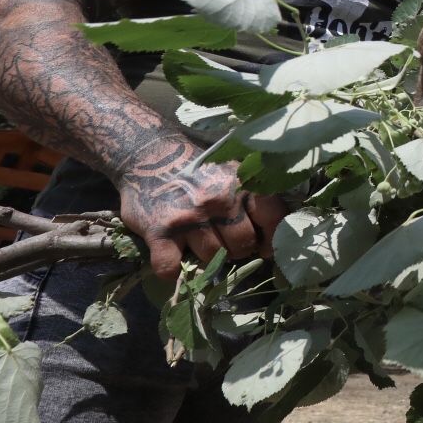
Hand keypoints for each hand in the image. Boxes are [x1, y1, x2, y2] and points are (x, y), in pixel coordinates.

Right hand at [117, 154, 286, 280]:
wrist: (149, 153)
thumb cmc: (198, 168)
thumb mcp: (234, 170)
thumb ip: (255, 195)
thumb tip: (273, 233)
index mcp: (243, 185)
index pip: (274, 220)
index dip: (271, 239)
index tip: (263, 246)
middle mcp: (219, 201)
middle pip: (243, 246)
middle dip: (237, 248)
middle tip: (225, 240)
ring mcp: (189, 218)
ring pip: (212, 259)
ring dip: (207, 257)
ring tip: (199, 240)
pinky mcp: (159, 232)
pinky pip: (172, 268)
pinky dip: (173, 269)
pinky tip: (174, 255)